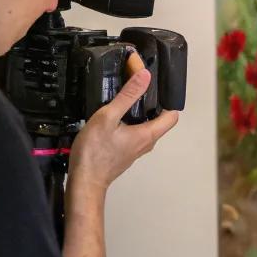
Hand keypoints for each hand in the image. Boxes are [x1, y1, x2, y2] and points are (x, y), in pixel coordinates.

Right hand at [70, 62, 179, 192]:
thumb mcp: (108, 117)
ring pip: (145, 125)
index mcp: (148, 134)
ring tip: (125, 96)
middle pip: (158, 119)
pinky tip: (114, 113)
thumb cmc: (95, 152)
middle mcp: (146, 142)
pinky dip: (129, 121)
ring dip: (138, 110)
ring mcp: (136, 148)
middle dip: (151, 101)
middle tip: (137, 85)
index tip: (155, 86)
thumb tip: (145, 75)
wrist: (84, 181)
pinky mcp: (125, 151)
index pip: (172, 115)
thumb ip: (127, 96)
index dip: (167, 99)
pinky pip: (134, 132)